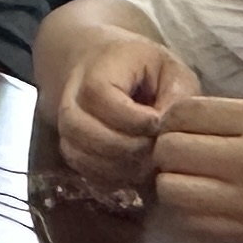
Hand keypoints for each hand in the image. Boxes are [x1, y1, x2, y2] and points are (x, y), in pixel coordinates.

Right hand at [47, 28, 199, 183]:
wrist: (102, 65)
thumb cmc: (143, 67)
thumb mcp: (168, 68)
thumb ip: (176, 95)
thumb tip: (172, 130)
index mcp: (95, 72)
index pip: (104, 100)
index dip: (138, 120)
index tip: (162, 122)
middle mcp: (71, 101)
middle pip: (88, 132)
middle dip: (131, 147)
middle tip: (159, 147)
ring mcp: (66, 128)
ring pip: (83, 156)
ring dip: (121, 166)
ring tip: (149, 158)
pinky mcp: (71, 149)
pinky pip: (85, 170)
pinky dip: (112, 176)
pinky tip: (135, 167)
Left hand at [150, 95, 242, 242]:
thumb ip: (241, 120)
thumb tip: (190, 122)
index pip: (185, 114)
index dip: (173, 120)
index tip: (180, 128)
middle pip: (169, 152)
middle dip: (166, 153)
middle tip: (182, 158)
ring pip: (172, 192)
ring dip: (174, 185)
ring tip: (193, 184)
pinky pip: (195, 224)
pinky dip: (192, 215)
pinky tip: (209, 208)